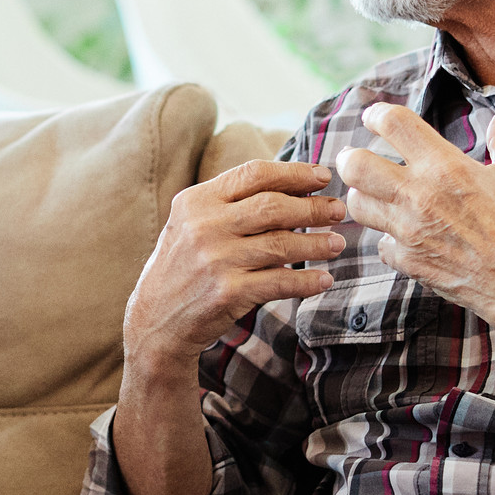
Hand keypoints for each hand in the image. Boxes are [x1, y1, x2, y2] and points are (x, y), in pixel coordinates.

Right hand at [123, 160, 348, 379]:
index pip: (253, 174)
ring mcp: (216, 259)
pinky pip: (279, 283)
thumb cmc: (182, 268)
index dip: (294, 173)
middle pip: (273, 206)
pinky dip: (307, 282)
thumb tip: (292, 189)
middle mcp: (204, 226)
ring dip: (317, 243)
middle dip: (313, 206)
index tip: (322, 176)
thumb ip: (230, 205)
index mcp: (196, 201)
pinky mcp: (227, 293)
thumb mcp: (191, 225)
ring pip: (281, 244)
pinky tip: (324, 279)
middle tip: (339, 209)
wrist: (155, 321)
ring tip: (338, 243)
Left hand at [333, 103, 494, 337]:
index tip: (374, 117)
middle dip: (349, 158)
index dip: (377, 114)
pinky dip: (387, 239)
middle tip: (355, 157)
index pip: (393, 124)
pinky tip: (402, 235)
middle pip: (354, 166)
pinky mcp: (408, 262)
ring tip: (376, 195)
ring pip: (356, 206)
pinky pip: (380, 245)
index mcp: (444, 166)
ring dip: (362, 197)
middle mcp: (417, 196)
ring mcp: (408, 231)